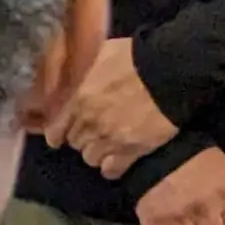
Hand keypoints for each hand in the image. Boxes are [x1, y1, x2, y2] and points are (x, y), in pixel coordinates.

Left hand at [56, 38, 176, 178]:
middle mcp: (89, 123)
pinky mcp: (131, 151)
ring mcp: (109, 139)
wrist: (169, 73)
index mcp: (78, 99)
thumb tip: (75, 75)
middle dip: (81, 138)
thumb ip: (84, 71)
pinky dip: (111, 168)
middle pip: (75, 142)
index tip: (58, 138)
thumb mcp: (100, 54)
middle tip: (92, 132)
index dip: (56, 134)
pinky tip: (115, 162)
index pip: (55, 128)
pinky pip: (111, 170)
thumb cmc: (135, 58)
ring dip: (95, 152)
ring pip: (90, 158)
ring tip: (105, 145)